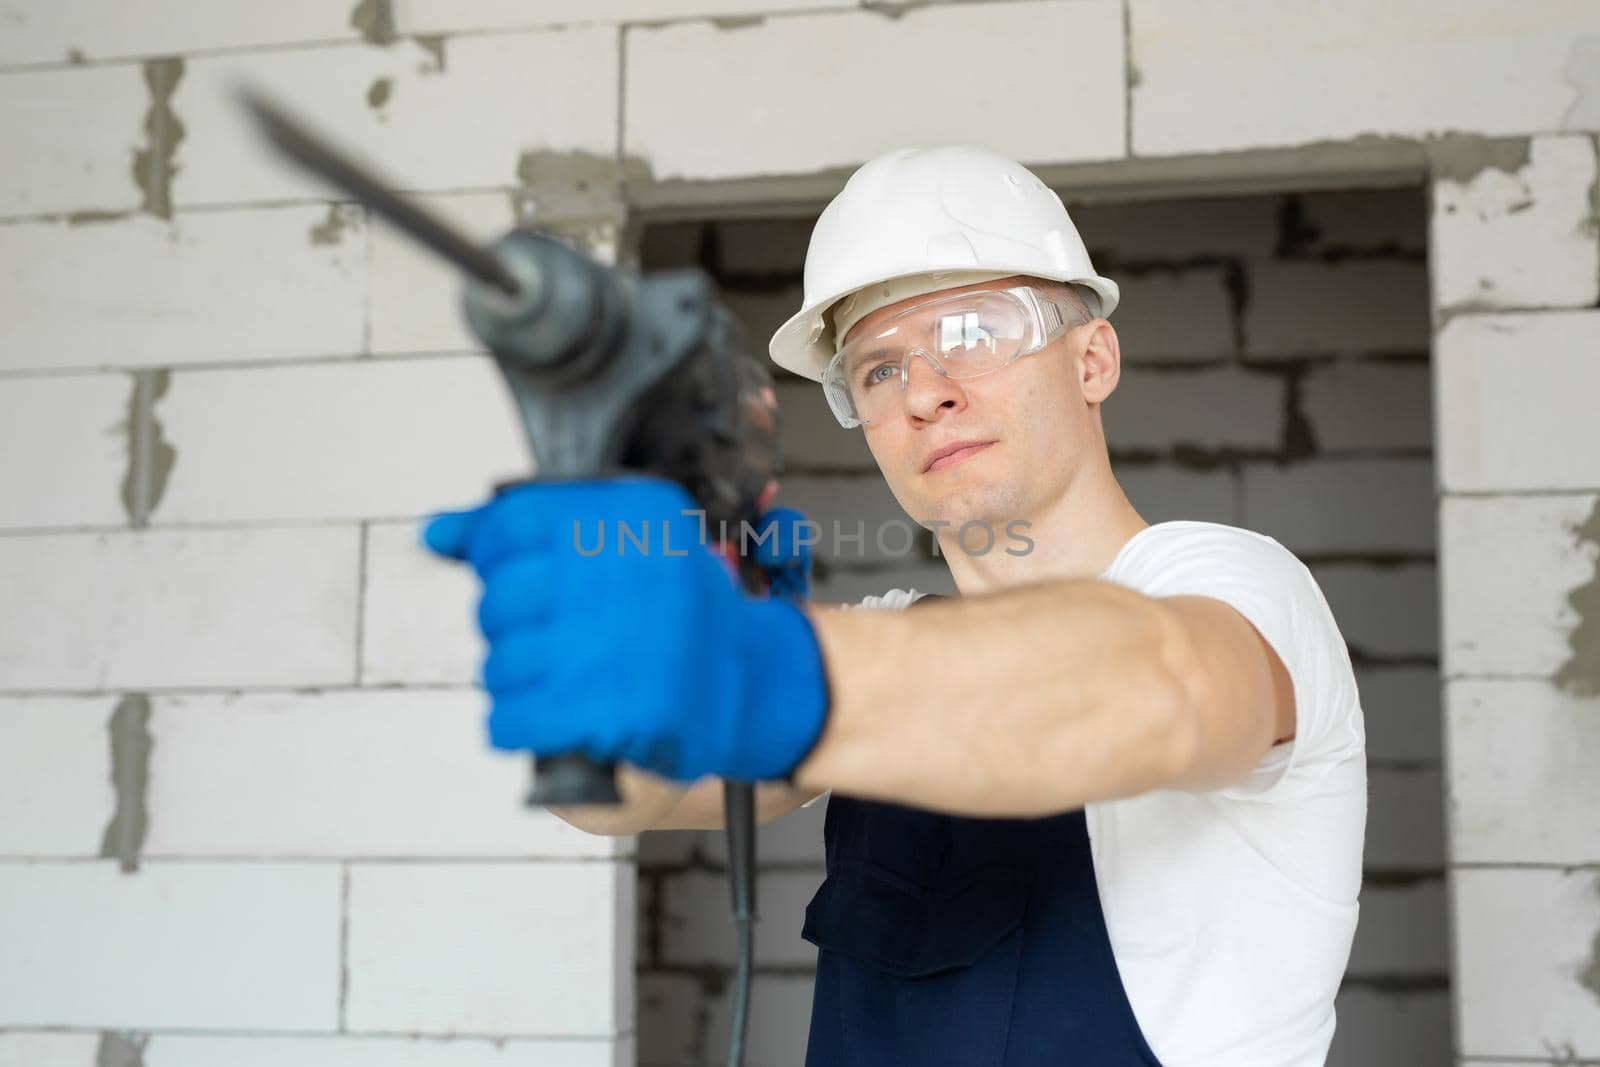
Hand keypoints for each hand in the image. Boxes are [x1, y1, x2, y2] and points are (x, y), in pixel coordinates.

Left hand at [419, 477, 829, 782]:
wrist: (753, 684)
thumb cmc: (680, 614)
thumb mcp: (629, 542)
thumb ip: (530, 532)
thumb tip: (436, 533)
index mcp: (628, 520)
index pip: (514, 523)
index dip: (495, 555)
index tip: (512, 574)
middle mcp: (620, 577)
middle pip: (499, 599)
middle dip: (510, 626)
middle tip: (553, 639)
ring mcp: (612, 647)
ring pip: (500, 664)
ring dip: (517, 680)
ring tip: (563, 679)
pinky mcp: (607, 712)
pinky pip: (512, 718)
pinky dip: (518, 724)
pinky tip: (550, 715)